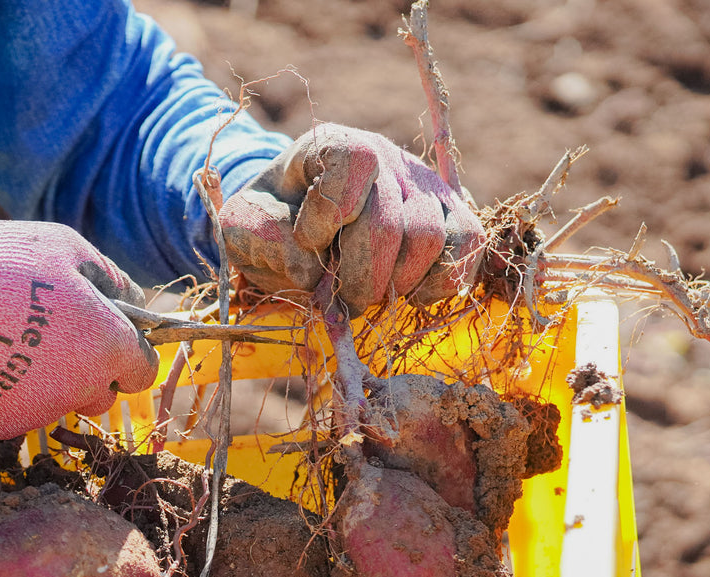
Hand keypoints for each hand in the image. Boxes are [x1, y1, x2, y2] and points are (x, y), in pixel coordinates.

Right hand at [0, 221, 158, 439]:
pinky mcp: (2, 424)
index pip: (143, 370)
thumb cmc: (7, 265)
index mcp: (110, 347)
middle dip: (89, 374)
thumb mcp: (68, 249)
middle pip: (102, 394)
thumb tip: (134, 302)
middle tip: (54, 337)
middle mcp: (84, 388)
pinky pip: (13, 412)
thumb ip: (110, 280)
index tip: (109, 337)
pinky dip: (3, 392)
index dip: (129, 353)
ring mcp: (42, 411)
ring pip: (59, 404)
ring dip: (48, 383)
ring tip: (10, 343)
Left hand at [219, 123, 482, 313]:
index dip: (328, 215)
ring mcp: (426, 186)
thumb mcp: (243, 226)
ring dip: (394, 284)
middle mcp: (387, 156)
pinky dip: (437, 282)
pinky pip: (466, 246)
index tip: (306, 240)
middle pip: (388, 222)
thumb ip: (261, 237)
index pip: (354, 162)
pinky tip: (408, 293)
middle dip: (360, 277)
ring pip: (429, 238)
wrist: (300, 230)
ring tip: (369, 295)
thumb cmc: (273, 224)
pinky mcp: (453, 215)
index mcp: (333, 145)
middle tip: (343, 299)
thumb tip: (313, 271)